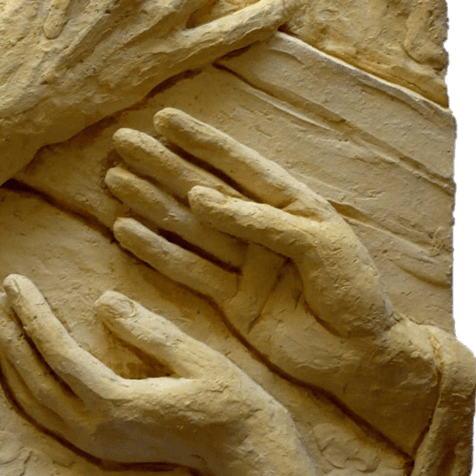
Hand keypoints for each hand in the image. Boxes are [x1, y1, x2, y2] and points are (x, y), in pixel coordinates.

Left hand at [0, 275, 272, 469]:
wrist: (246, 458)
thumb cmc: (230, 403)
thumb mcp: (195, 357)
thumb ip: (146, 330)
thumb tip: (101, 300)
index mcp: (118, 405)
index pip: (57, 354)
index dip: (31, 315)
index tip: (13, 282)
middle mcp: (96, 430)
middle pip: (32, 376)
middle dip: (4, 331)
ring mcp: (95, 443)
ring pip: (32, 398)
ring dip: (7, 355)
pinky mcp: (99, 446)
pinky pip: (44, 412)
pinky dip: (22, 382)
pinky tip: (14, 359)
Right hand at [106, 108, 438, 452]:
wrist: (361, 356)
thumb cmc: (355, 292)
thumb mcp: (319, 244)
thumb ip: (260, 220)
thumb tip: (200, 196)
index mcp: (288, 204)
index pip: (237, 164)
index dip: (200, 140)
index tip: (163, 118)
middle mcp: (258, 227)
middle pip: (200, 189)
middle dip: (162, 164)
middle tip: (123, 141)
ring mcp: (241, 263)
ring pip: (186, 226)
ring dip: (150, 202)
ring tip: (114, 179)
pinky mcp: (228, 298)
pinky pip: (187, 269)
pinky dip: (156, 250)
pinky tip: (126, 229)